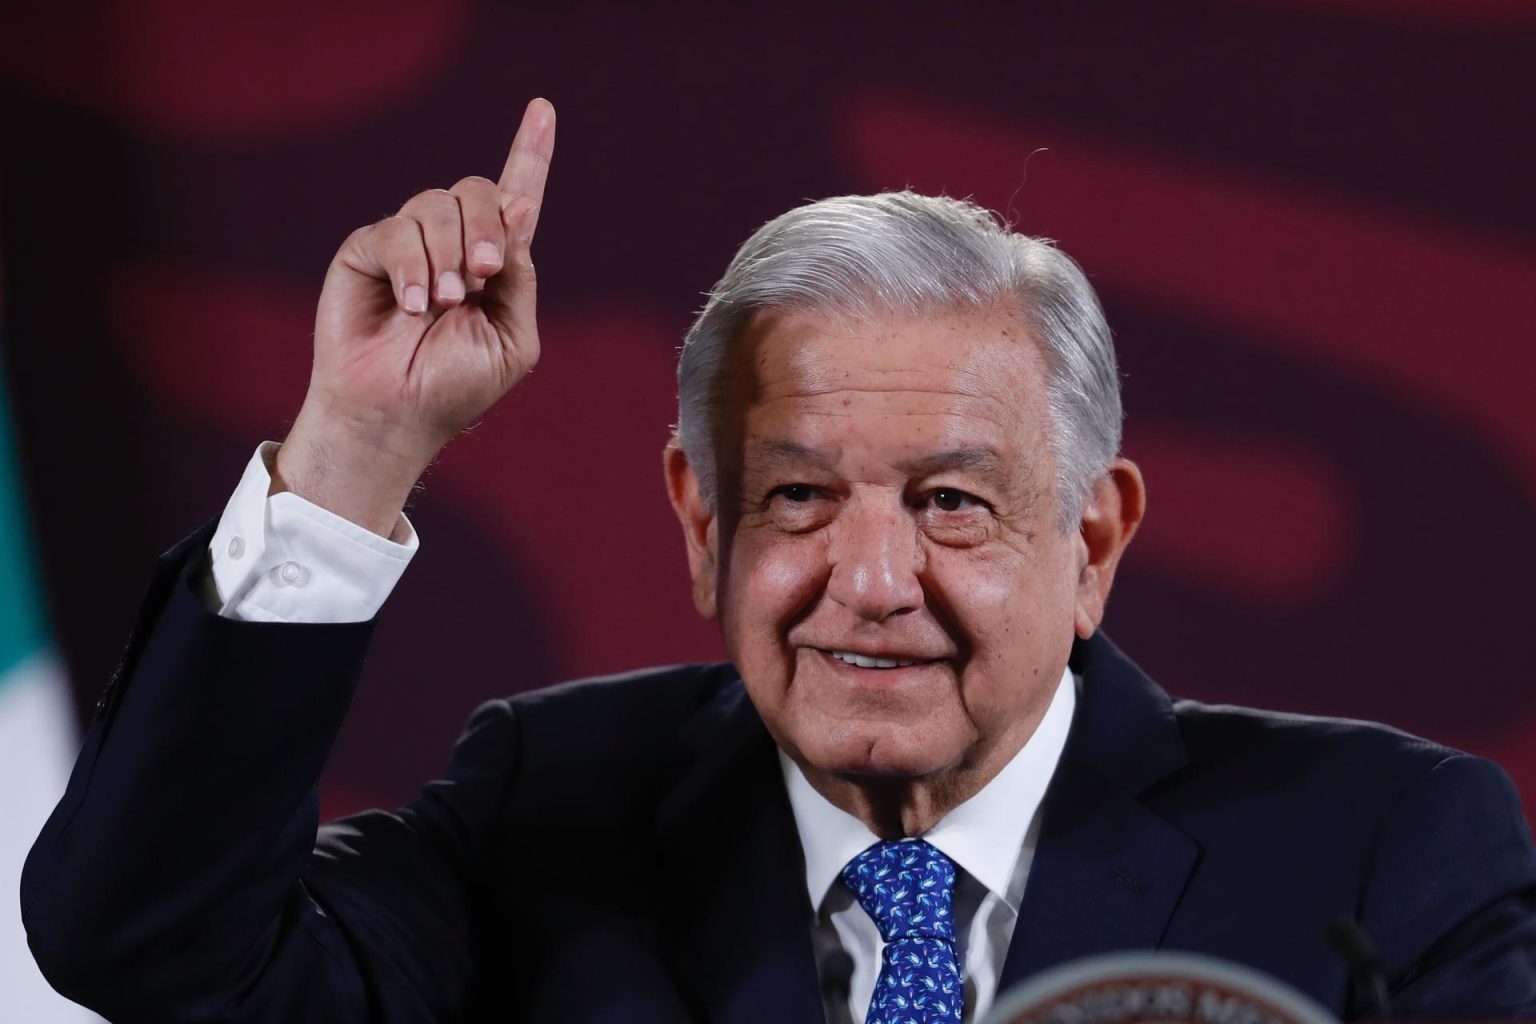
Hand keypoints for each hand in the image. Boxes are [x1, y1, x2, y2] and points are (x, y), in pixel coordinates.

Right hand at [274, 98, 555, 535]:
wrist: (398, 415)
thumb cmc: (455, 386)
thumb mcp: (512, 338)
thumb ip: (521, 278)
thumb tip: (520, 209)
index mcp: (495, 262)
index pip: (515, 197)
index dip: (530, 152)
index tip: (543, 109)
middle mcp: (453, 243)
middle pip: (478, 190)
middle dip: (489, 227)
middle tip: (483, 276)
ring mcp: (409, 244)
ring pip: (437, 204)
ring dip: (449, 254)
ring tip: (443, 304)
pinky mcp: (367, 252)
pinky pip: (395, 231)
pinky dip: (411, 268)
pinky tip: (412, 308)